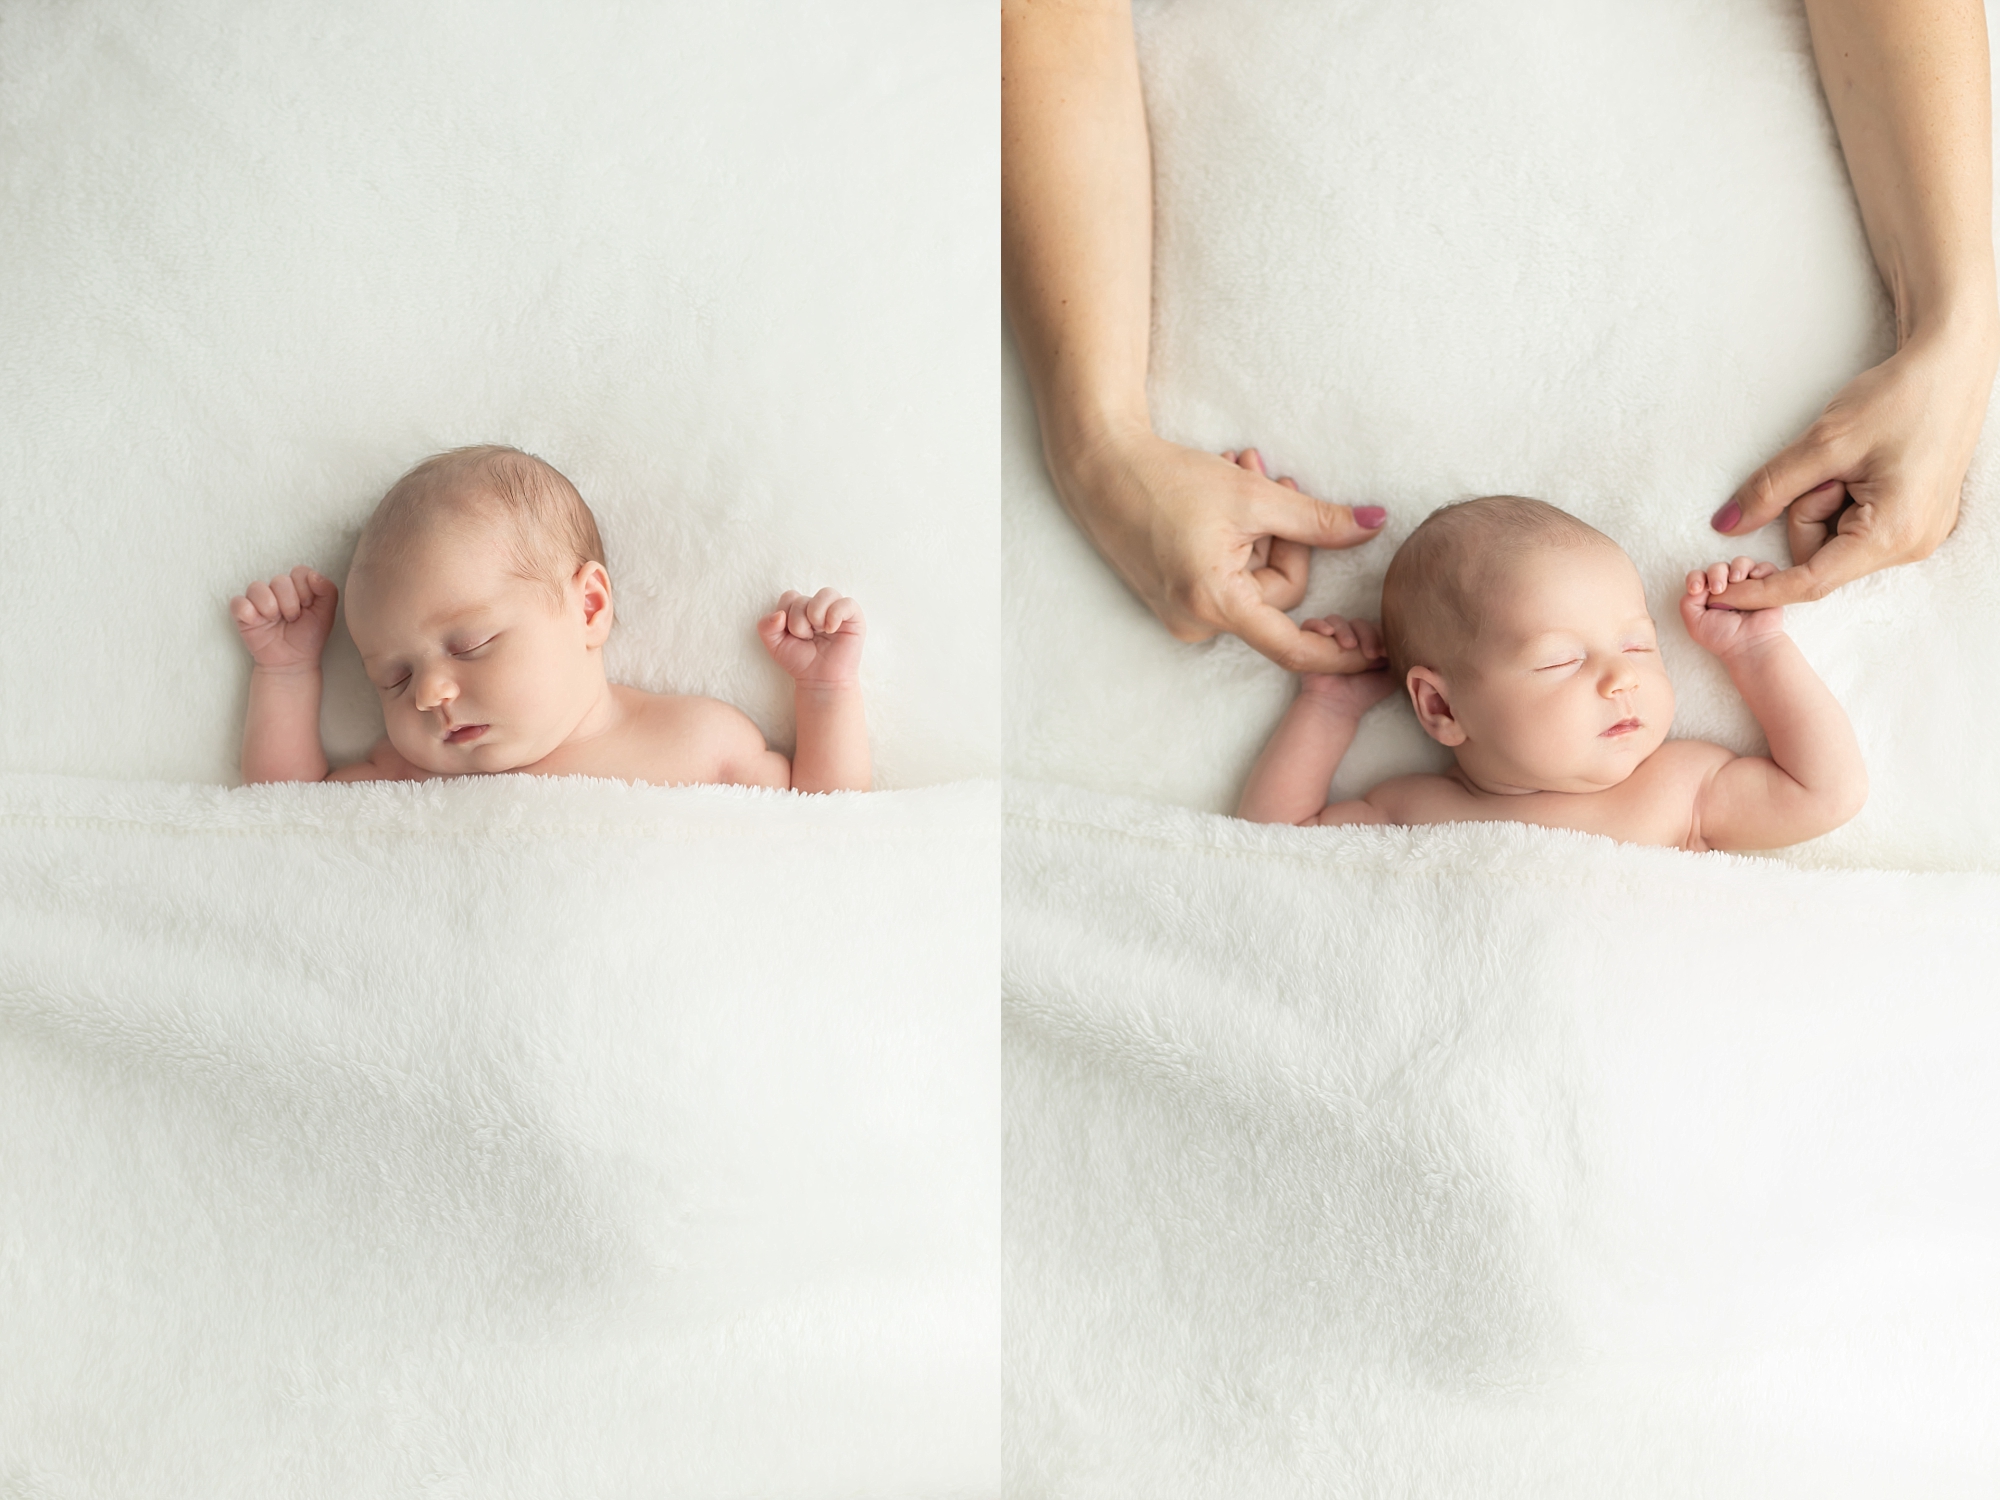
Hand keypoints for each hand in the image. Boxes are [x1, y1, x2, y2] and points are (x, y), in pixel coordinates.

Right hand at [230, 566, 337, 671]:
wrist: (293, 661)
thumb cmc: (309, 636)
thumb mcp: (326, 614)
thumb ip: (327, 591)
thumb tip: (314, 575)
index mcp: (297, 587)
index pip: (299, 572)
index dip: (305, 590)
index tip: (308, 607)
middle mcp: (277, 591)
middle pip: (279, 581)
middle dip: (290, 603)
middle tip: (293, 619)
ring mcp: (258, 602)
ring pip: (257, 587)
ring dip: (270, 606)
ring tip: (276, 621)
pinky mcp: (243, 614)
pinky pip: (238, 602)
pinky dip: (247, 611)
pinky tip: (258, 622)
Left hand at [758, 588, 864, 686]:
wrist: (819, 680)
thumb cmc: (800, 661)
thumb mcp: (774, 644)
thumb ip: (766, 626)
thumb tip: (779, 614)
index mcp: (801, 608)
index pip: (789, 596)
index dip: (786, 616)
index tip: (793, 635)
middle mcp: (819, 606)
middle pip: (804, 598)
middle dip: (799, 622)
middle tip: (807, 639)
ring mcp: (837, 610)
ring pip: (826, 593)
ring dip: (816, 616)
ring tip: (820, 632)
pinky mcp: (854, 617)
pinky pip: (846, 603)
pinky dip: (835, 615)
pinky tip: (831, 630)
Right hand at [1054, 428, 1386, 671]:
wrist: (1101, 471)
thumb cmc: (1170, 480)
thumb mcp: (1254, 496)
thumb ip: (1320, 520)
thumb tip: (1375, 526)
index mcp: (1217, 604)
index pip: (1294, 647)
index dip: (1342, 652)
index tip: (1381, 652)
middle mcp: (1196, 623)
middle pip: (1278, 594)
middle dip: (1285, 534)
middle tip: (1272, 475)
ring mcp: (1183, 615)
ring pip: (1256, 583)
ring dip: (1260, 527)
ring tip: (1239, 470)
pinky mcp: (1174, 601)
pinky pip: (1230, 582)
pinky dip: (1238, 541)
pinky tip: (1223, 498)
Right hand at [1295, 615, 1394, 712]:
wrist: (1337, 707)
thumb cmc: (1362, 695)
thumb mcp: (1389, 676)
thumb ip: (1398, 657)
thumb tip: (1402, 640)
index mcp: (1365, 644)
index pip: (1374, 627)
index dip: (1379, 634)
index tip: (1384, 653)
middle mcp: (1347, 640)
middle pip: (1357, 622)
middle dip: (1366, 634)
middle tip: (1369, 654)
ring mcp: (1327, 641)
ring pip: (1336, 620)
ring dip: (1344, 629)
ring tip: (1349, 646)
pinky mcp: (1310, 643)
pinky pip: (1310, 625)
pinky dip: (1318, 624)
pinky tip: (1327, 633)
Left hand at [1681, 557, 1789, 657]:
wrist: (1749, 645)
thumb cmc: (1722, 637)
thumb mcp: (1695, 623)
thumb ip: (1688, 602)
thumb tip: (1700, 584)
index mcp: (1708, 594)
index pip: (1699, 576)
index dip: (1696, 578)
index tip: (1696, 590)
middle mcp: (1727, 587)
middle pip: (1719, 567)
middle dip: (1716, 573)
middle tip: (1718, 589)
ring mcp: (1747, 585)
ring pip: (1741, 563)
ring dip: (1738, 567)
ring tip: (1736, 580)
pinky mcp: (1766, 586)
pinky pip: (1765, 568)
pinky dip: (1761, 568)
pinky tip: (1754, 577)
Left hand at [1707, 328, 1998, 606]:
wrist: (1952, 367)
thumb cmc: (1899, 398)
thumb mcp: (1824, 443)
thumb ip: (1770, 489)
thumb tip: (1726, 526)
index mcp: (1893, 534)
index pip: (1810, 582)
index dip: (1758, 590)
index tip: (1717, 596)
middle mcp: (1910, 546)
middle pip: (1818, 556)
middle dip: (1805, 511)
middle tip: (1830, 466)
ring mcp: (1916, 535)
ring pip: (1833, 541)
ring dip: (1824, 503)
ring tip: (1852, 462)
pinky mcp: (1914, 521)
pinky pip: (1855, 528)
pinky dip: (1841, 501)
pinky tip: (1861, 469)